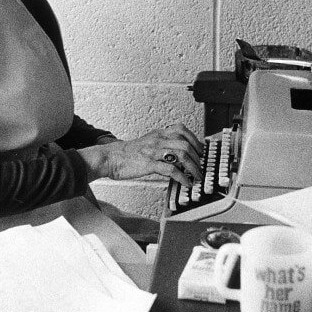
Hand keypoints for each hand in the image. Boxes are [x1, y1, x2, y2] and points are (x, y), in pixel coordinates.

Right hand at [79, 123, 202, 185]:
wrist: (110, 158)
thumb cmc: (128, 153)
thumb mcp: (148, 142)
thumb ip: (162, 144)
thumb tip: (178, 152)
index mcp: (158, 133)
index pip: (182, 130)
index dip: (195, 140)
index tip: (201, 151)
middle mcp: (158, 139)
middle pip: (185, 143)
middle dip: (197, 157)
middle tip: (201, 167)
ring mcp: (153, 151)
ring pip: (181, 154)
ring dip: (193, 167)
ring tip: (197, 176)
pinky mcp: (149, 163)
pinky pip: (170, 169)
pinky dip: (182, 177)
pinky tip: (186, 182)